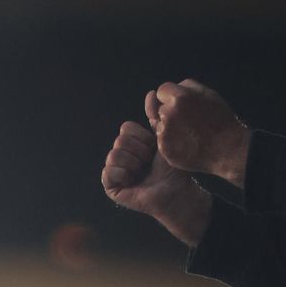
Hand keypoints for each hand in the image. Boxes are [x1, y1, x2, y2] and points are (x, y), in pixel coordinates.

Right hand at [101, 121, 210, 244]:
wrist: (177, 192)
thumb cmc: (173, 169)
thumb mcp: (164, 139)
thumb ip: (156, 117)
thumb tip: (150, 93)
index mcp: (132, 143)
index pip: (126, 127)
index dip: (143, 137)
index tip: (154, 149)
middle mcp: (121, 155)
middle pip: (120, 139)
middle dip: (140, 151)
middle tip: (149, 163)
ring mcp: (114, 170)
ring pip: (114, 154)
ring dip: (134, 163)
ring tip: (143, 171)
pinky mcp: (111, 186)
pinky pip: (108, 171)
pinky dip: (124, 174)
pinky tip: (133, 180)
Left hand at [149, 79, 248, 185]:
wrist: (227, 148)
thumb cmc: (220, 120)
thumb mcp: (208, 94)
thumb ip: (186, 86)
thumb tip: (169, 89)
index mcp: (178, 98)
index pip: (161, 91)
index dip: (170, 97)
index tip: (181, 104)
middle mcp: (168, 114)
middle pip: (160, 109)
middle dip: (169, 112)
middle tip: (188, 120)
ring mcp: (165, 133)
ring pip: (159, 125)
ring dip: (169, 127)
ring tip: (189, 133)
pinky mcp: (164, 148)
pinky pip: (162, 141)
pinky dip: (170, 142)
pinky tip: (186, 143)